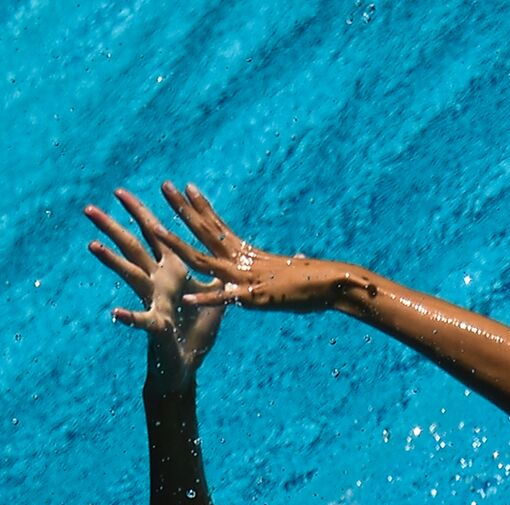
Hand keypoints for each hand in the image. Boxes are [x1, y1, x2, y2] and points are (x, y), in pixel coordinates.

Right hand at [87, 190, 225, 393]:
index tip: (126, 190)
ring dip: (112, 261)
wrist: (187, 362)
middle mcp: (157, 283)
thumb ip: (218, 273)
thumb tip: (231, 253)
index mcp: (172, 272)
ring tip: (93, 245)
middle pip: (133, 247)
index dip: (144, 213)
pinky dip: (130, 318)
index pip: (155, 236)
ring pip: (129, 276)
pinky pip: (142, 321)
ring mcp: (152, 302)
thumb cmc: (196, 328)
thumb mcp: (213, 295)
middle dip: (114, 226)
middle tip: (90, 207)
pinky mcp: (155, 326)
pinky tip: (116, 314)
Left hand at [150, 182, 372, 312]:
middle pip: (205, 231)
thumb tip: (298, 260)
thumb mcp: (295, 272)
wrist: (337, 285)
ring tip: (157, 229)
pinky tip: (188, 297)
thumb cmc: (319, 280)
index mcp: (250, 254)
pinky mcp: (256, 298)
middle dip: (183, 209)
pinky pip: (228, 298)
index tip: (185, 186)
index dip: (200, 206)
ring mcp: (247, 278)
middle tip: (164, 186)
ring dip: (181, 246)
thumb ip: (288, 267)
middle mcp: (244, 261)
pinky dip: (209, 297)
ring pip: (206, 259)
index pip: (218, 225)